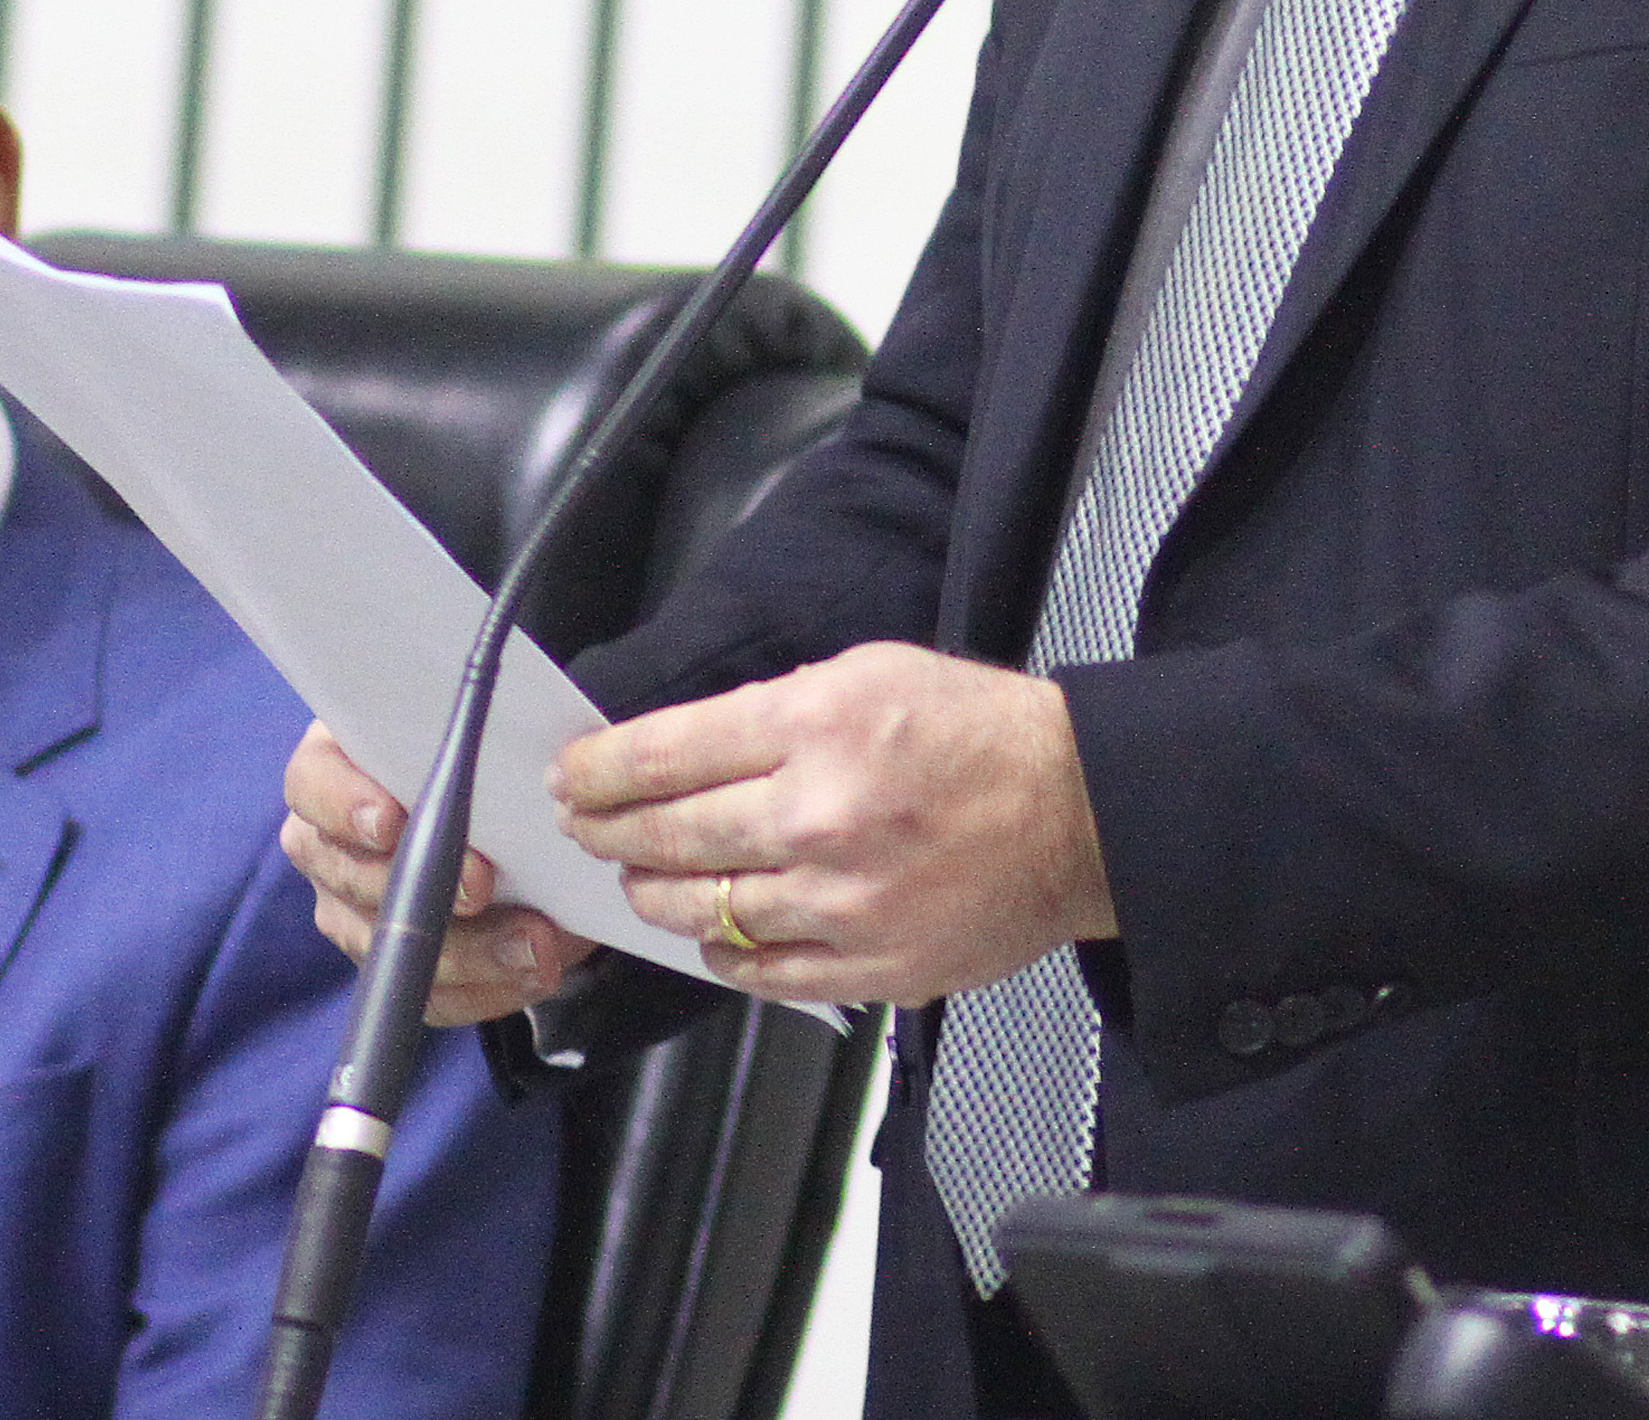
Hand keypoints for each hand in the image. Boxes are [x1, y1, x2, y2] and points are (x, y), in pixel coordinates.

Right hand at [280, 723, 590, 1024]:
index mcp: (337, 767)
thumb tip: (509, 759)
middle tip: (481, 885)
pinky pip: (427, 996)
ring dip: (468, 951)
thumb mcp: (482, 734)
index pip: (311, 784)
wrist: (520, 817)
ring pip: (388, 947)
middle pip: (347, 875)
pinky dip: (486, 989)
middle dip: (419, 887)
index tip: (390, 821)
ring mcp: (353, 910)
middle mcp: (329, 844)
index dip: (343, 804)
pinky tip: (531, 971)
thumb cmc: (492, 760)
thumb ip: (479, 739)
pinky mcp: (395, 966)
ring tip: (534, 943)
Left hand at [551, 644, 1109, 1006]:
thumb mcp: (866, 674)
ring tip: (636, 882)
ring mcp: (842, 904)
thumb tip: (680, 749)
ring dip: (652, 897)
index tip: (571, 778)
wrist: (1077, 814)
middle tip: (585, 829)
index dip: (599, 771)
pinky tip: (710, 934)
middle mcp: (819, 817)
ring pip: (703, 912)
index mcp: (815, 727)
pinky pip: (761, 973)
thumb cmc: (976, 734)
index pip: (664, 753)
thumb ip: (770, 712)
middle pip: (669, 837)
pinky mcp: (870, 967)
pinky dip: (722, 954)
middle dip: (608, 833)